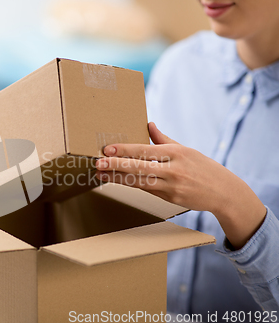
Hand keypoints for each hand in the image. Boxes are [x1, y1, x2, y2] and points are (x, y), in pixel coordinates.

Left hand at [95, 122, 265, 248]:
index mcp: (176, 153)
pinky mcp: (170, 198)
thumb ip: (163, 139)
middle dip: (116, 165)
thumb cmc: (203, 167)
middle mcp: (173, 170)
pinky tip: (115, 181)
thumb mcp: (185, 149)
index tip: (108, 149)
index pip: (145, 150)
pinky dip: (129, 185)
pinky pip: (146, 190)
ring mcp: (172, 186)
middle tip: (98, 163)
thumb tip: (148, 124)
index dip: (125, 150)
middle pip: (139, 167)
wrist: (224, 192)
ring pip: (139, 181)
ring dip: (117, 178)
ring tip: (100, 174)